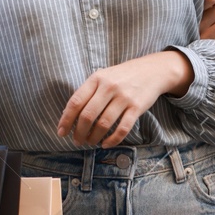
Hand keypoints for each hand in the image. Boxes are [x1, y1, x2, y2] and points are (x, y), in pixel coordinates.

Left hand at [58, 52, 192, 146]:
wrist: (152, 70)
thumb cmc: (123, 76)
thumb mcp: (103, 76)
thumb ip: (88, 92)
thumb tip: (69, 115)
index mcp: (96, 79)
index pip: (76, 102)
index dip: (66, 119)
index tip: (62, 132)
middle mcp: (109, 87)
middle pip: (88, 115)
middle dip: (79, 132)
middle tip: (77, 141)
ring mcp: (124, 97)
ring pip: (104, 124)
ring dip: (94, 137)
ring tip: (91, 142)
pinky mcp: (137, 107)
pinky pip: (122, 129)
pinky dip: (112, 140)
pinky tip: (106, 144)